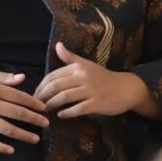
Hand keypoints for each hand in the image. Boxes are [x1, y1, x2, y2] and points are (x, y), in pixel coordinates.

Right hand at [0, 68, 49, 152]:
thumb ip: (3, 77)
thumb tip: (23, 78)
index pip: (20, 97)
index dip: (34, 103)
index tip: (44, 108)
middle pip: (17, 113)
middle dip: (34, 119)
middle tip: (46, 124)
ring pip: (7, 129)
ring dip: (24, 135)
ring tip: (36, 138)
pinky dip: (0, 147)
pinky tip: (11, 150)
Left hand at [38, 43, 156, 119]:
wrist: (125, 88)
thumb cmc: (103, 77)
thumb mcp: (87, 65)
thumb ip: (70, 57)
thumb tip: (57, 45)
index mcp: (78, 67)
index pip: (53, 76)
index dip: (41, 85)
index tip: (36, 93)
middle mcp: (83, 77)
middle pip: (56, 86)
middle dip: (43, 96)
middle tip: (37, 104)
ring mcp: (90, 90)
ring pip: (64, 97)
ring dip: (52, 104)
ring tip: (46, 110)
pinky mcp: (96, 103)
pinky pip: (77, 109)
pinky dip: (67, 113)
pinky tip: (61, 115)